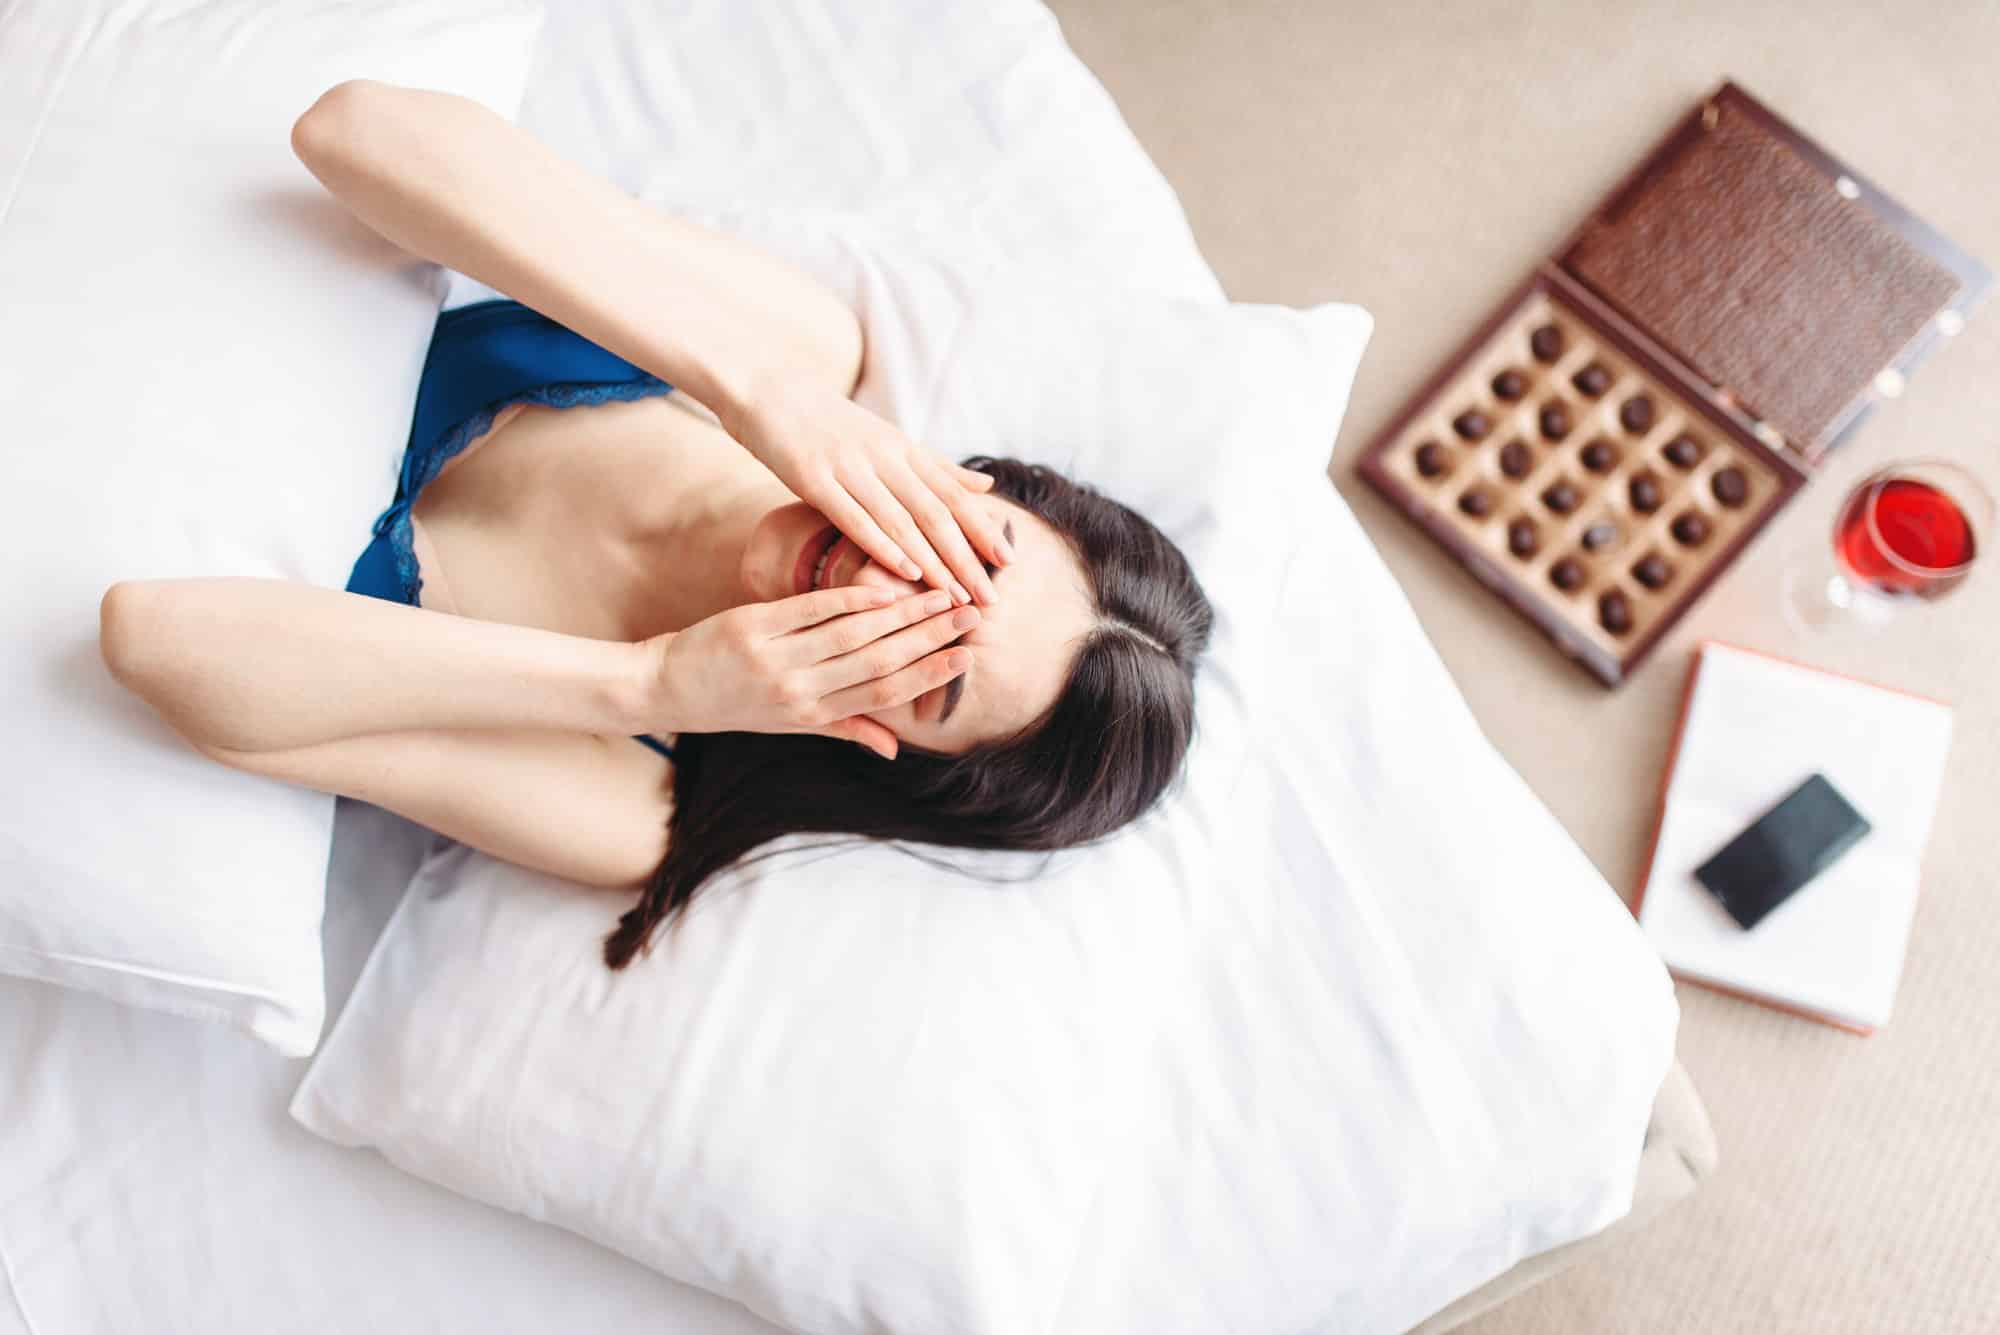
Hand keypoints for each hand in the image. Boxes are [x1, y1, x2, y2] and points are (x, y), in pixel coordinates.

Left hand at [643, 584, 976, 758]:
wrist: (666, 689)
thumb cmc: (734, 706)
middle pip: (879, 660)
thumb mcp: (790, 723)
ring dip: (903, 612)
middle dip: (930, 636)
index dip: (929, 675)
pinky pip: (812, 609)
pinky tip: (885, 585)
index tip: (966, 656)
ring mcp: (777, 658)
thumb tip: (895, 748)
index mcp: (814, 713)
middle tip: (971, 614)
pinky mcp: (753, 627)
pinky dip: (852, 597)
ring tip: (940, 593)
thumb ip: (845, 727)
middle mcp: (799, 689)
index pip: (883, 692)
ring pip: (854, 634)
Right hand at [726, 379, 1012, 605]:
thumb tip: (986, 485)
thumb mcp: (888, 439)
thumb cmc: (827, 421)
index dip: (982, 529)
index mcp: (904, 449)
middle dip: (966, 558)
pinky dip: (883, 545)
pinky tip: (905, 571)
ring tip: (955, 596)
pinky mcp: (814, 477)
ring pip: (901, 520)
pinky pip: (854, 516)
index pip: (953, 494)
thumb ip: (936, 467)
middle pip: (936, 513)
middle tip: (989, 597)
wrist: (766, 388)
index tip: (1010, 563)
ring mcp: (850, 466)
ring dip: (933, 562)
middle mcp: (884, 457)